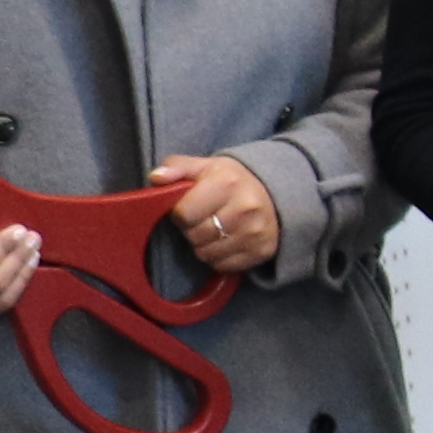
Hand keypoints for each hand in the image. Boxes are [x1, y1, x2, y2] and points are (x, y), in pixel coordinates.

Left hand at [151, 154, 280, 276]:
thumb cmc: (233, 182)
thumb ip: (177, 167)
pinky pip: (223, 266)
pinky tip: (225, 243)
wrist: (277, 196)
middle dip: (191, 231)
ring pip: (206, 254)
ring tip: (213, 232)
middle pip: (195, 236)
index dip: (180, 214)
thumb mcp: (206, 167)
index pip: (184, 214)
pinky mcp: (261, 251)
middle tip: (201, 221)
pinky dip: (218, 258)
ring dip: (203, 246)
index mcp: (227, 184)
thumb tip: (156, 177)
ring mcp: (255, 232)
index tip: (187, 209)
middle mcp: (244, 208)